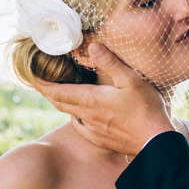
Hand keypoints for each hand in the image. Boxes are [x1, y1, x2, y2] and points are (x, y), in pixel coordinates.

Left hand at [32, 43, 174, 154]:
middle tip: (39, 80)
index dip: (42, 84)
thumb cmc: (146, 109)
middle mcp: (87, 116)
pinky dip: (74, 116)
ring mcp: (92, 130)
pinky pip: (79, 127)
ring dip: (61, 102)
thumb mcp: (131, 80)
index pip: (57, 91)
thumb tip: (91, 46)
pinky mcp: (100, 139)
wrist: (157, 142)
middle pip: (59, 103)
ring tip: (58, 91)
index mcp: (90, 100)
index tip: (31, 75)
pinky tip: (80, 113)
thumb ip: (109, 62)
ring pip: (69, 114)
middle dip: (47, 91)